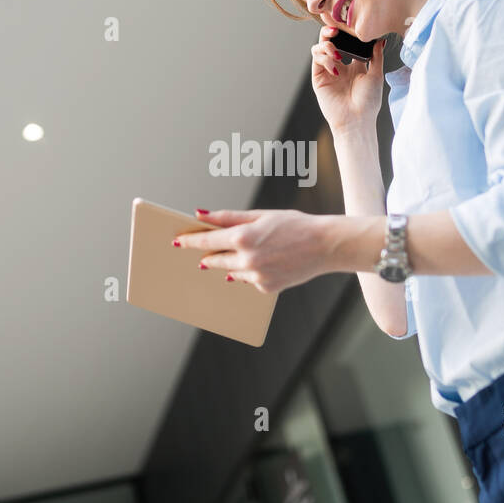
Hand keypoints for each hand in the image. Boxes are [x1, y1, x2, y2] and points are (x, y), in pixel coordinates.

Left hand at [173, 208, 335, 293]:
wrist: (325, 246)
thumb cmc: (294, 225)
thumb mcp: (261, 215)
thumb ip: (229, 217)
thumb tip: (202, 215)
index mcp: (244, 237)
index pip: (207, 240)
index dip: (190, 241)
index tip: (178, 242)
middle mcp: (247, 259)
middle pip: (215, 259)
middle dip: (208, 255)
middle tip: (201, 254)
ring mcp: (257, 276)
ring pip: (231, 271)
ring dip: (227, 264)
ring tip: (232, 257)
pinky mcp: (266, 288)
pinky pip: (249, 280)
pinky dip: (250, 272)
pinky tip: (263, 263)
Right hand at [310, 27, 385, 134]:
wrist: (357, 119)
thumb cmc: (368, 101)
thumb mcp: (376, 75)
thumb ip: (376, 56)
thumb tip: (380, 40)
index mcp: (353, 65)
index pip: (345, 41)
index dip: (344, 31)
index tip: (348, 22)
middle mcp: (338, 66)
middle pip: (329, 41)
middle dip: (330, 31)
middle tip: (335, 29)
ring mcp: (327, 71)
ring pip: (319, 48)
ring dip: (326, 46)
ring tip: (337, 54)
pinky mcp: (318, 78)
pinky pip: (316, 60)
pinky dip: (324, 59)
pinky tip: (336, 68)